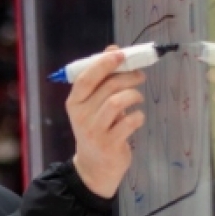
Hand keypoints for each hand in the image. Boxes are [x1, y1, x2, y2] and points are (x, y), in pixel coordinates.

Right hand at [65, 46, 146, 198]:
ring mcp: (94, 131)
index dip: (104, 63)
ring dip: (134, 95)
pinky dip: (138, 116)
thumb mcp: (94, 104)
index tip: (121, 55)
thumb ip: (102, 78)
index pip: (86, 77)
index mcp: (74, 102)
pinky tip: (137, 117)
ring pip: (117, 101)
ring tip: (138, 98)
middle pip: (108, 86)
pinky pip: (129, 122)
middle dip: (129, 77)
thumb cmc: (97, 129)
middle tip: (140, 76)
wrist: (94, 166)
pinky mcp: (109, 144)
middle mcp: (81, 115)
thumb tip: (113, 49)